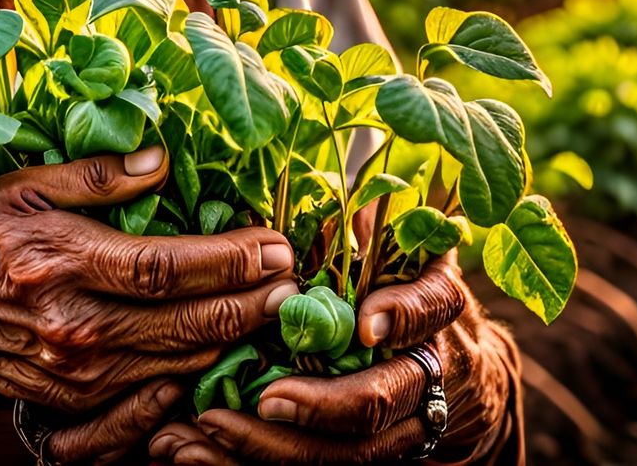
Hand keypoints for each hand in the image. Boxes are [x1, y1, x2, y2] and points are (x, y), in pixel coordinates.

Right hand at [0, 147, 298, 427]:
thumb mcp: (24, 184)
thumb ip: (94, 174)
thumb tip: (162, 159)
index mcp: (63, 263)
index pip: (166, 268)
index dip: (228, 261)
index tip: (275, 246)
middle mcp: (74, 326)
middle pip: (184, 324)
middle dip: (249, 304)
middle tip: (295, 284)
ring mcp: (76, 373)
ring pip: (177, 363)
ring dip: (232, 340)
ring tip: (273, 311)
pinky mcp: (74, 401)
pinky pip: (151, 395)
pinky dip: (194, 374)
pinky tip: (222, 350)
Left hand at [148, 253, 515, 464]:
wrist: (444, 358)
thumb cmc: (393, 275)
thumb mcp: (383, 238)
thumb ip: (352, 222)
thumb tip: (300, 197)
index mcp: (433, 301)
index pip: (430, 307)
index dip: (401, 316)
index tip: (365, 324)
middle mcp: (422, 366)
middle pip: (383, 400)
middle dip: (323, 405)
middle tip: (264, 397)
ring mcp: (399, 422)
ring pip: (349, 452)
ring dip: (275, 447)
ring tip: (207, 426)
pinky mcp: (360, 451)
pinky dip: (250, 461)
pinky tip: (191, 451)